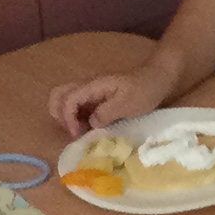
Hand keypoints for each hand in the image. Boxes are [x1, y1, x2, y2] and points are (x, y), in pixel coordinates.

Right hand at [48, 54, 179, 140]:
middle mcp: (87, 87)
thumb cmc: (144, 90)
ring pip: (65, 100)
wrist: (156, 79)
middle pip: (58, 95)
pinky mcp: (96, 98)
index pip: (68, 100)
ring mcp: (90, 92)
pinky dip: (76, 118)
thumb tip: (91, 124)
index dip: (68, 119)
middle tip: (72, 132)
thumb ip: (106, 113)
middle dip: (59, 115)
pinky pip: (77, 106)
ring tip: (80, 133)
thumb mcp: (127, 104)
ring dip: (66, 117)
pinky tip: (88, 129)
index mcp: (93, 86)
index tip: (77, 135)